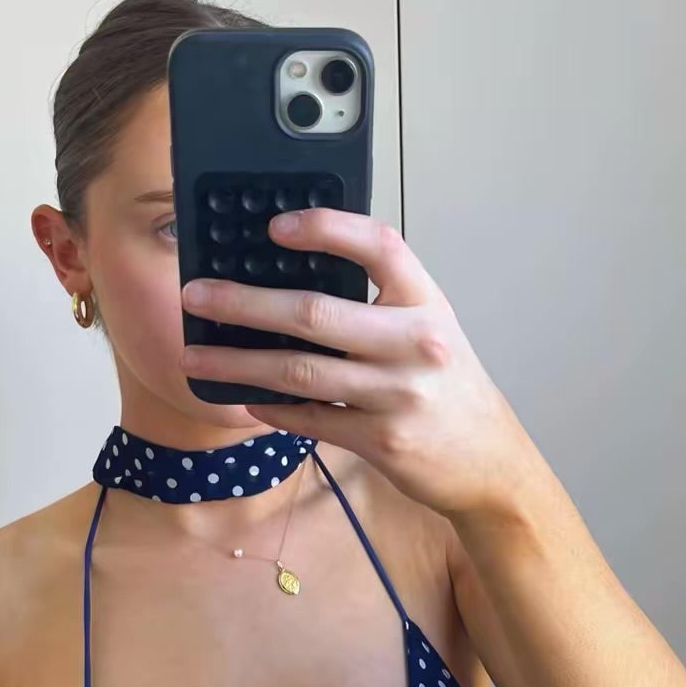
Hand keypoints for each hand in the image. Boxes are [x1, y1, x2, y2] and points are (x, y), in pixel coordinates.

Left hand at [180, 210, 531, 519]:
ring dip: (239, 363)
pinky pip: (311, 419)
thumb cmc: (448, 387)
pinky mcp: (381, 440)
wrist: (489, 460)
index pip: (377, 244)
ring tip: (196, 357)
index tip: (276, 226)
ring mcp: (397, 394)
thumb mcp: (429, 328)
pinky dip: (272, 409)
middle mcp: (415, 343)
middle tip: (197, 295)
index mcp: (426, 302)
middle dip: (245, 302)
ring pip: (299, 371)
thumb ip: (381, 302)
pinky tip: (245, 399)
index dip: (325, 228)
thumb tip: (294, 279)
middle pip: (314, 313)